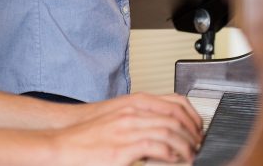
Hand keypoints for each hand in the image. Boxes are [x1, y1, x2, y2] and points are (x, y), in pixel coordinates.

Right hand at [50, 93, 201, 164]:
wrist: (64, 144)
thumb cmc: (89, 134)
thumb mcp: (118, 117)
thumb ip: (140, 118)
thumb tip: (161, 128)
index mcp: (134, 103)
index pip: (175, 102)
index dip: (193, 117)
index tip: (198, 129)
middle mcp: (133, 113)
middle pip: (176, 118)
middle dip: (192, 134)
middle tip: (198, 146)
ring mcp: (128, 129)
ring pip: (169, 132)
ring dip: (185, 146)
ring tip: (189, 156)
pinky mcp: (122, 149)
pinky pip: (155, 147)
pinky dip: (169, 154)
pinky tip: (173, 160)